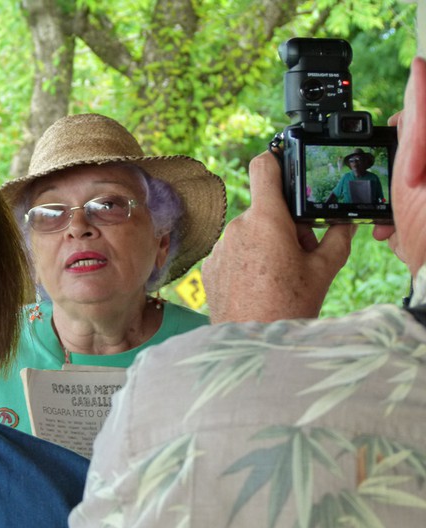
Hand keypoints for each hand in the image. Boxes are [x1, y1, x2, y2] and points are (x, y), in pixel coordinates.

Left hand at [201, 151, 355, 322]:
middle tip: (297, 253)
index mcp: (266, 220)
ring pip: (247, 233)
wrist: (252, 343)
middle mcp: (237, 228)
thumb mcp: (324, 269)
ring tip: (276, 276)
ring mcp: (219, 247)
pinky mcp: (209, 266)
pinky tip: (257, 285)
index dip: (275, 160)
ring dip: (262, 245)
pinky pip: (231, 253)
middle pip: (263, 210)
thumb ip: (337, 238)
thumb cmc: (288, 306)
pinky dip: (245, 262)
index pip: (263, 166)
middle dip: (282, 224)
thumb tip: (343, 223)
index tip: (283, 163)